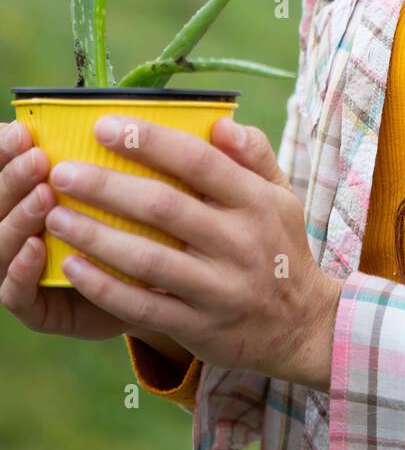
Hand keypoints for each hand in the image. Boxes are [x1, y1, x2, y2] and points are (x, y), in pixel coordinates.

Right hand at [0, 120, 128, 340]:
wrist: (158, 291)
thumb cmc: (139, 227)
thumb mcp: (127, 187)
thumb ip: (111, 157)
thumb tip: (111, 115)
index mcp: (30, 196)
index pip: (4, 169)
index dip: (4, 150)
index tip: (22, 132)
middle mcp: (19, 230)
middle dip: (13, 179)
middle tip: (38, 160)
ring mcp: (21, 271)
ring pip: (1, 243)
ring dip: (19, 218)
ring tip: (44, 198)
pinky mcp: (35, 308)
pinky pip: (16, 293)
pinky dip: (21, 269)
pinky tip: (36, 247)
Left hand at [37, 113, 342, 390]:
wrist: (303, 326)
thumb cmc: (280, 247)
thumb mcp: (282, 196)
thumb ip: (254, 155)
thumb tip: (221, 122)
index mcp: (257, 201)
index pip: (199, 161)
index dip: (149, 141)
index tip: (103, 126)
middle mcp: (240, 243)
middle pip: (164, 207)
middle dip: (107, 187)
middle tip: (62, 172)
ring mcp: (219, 288)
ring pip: (147, 259)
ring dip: (95, 236)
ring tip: (56, 217)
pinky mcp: (200, 327)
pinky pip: (143, 306)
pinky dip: (104, 287)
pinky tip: (73, 267)